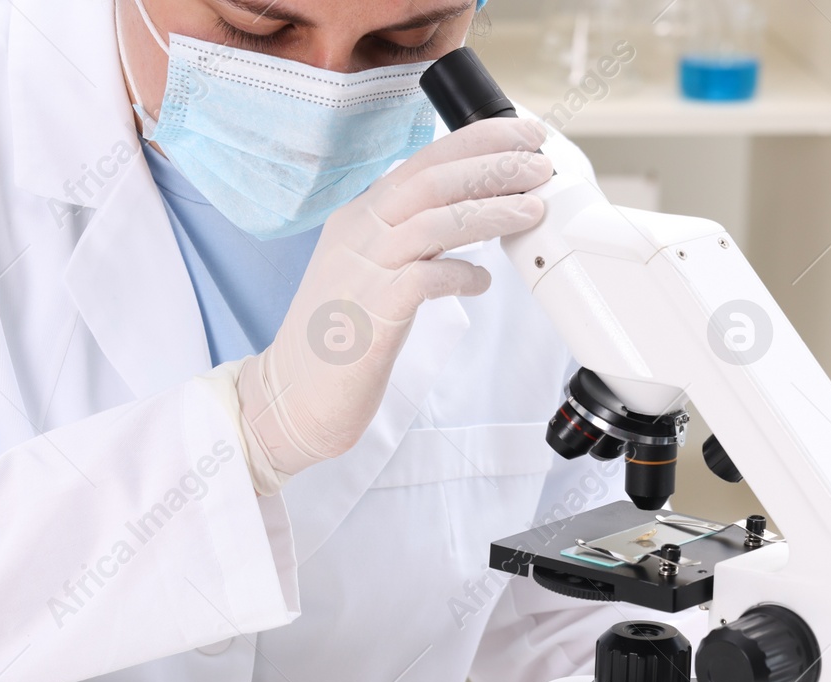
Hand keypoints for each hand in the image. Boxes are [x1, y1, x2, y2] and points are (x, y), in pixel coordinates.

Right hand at [231, 117, 553, 493]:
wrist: (291, 396)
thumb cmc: (338, 339)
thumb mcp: (368, 271)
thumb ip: (409, 239)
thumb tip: (469, 215)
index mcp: (356, 219)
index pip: (421, 162)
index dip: (478, 142)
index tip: (522, 137)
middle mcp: (356, 236)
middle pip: (431, 178)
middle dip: (493, 166)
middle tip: (539, 166)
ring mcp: (362, 272)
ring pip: (434, 220)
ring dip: (491, 210)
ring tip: (532, 211)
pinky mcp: (373, 313)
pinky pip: (428, 278)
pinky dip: (464, 274)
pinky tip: (482, 282)